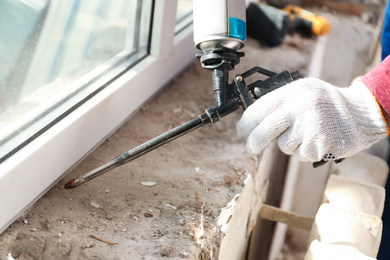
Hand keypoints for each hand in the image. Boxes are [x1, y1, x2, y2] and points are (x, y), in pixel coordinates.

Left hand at [236, 78, 388, 161]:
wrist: (363, 112)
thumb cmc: (329, 103)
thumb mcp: (304, 92)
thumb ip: (282, 103)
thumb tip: (254, 122)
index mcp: (293, 91)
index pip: (259, 108)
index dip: (246, 122)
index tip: (241, 130)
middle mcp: (299, 106)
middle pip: (264, 130)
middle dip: (254, 142)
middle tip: (251, 147)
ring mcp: (309, 125)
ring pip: (284, 145)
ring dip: (292, 144)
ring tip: (309, 132)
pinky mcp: (318, 144)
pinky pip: (300, 154)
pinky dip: (306, 151)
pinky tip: (318, 140)